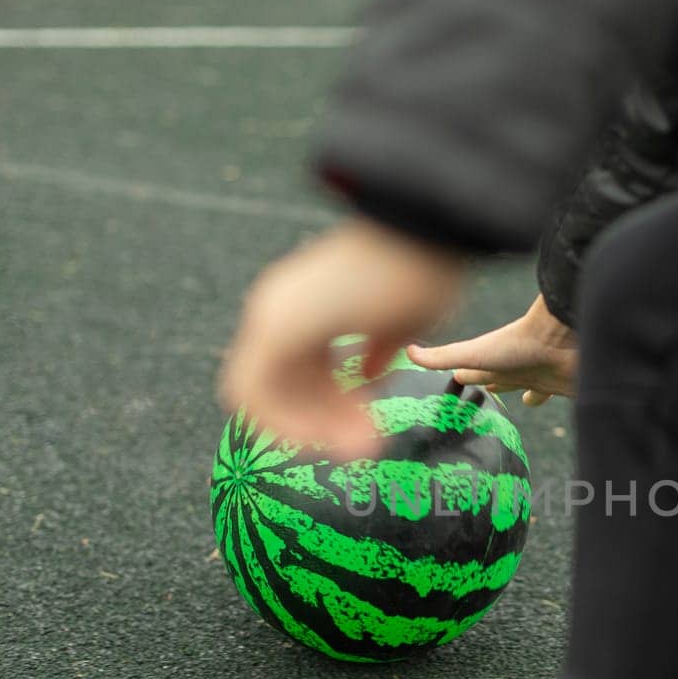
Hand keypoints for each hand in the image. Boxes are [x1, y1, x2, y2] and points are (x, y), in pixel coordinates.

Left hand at [220, 219, 466, 457]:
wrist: (426, 228)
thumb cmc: (425, 269)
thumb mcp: (401, 321)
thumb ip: (377, 351)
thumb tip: (368, 375)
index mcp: (311, 304)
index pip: (301, 371)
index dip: (328, 406)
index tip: (366, 425)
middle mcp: (284, 308)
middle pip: (285, 386)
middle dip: (325, 423)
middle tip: (368, 447)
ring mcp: (274, 315)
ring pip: (261, 395)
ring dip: (307, 430)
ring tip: (359, 449)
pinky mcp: (276, 327)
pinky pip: (250, 393)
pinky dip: (281, 424)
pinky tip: (323, 440)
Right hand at [407, 293, 577, 405]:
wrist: (564, 337)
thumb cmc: (517, 343)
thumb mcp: (474, 354)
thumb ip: (443, 356)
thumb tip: (407, 351)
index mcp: (494, 363)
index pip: (474, 372)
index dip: (465, 376)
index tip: (457, 378)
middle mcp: (516, 368)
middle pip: (502, 378)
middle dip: (493, 383)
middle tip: (486, 388)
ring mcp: (539, 376)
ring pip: (530, 386)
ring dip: (526, 392)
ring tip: (523, 399)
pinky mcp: (560, 386)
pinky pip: (553, 396)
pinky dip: (547, 400)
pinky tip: (548, 404)